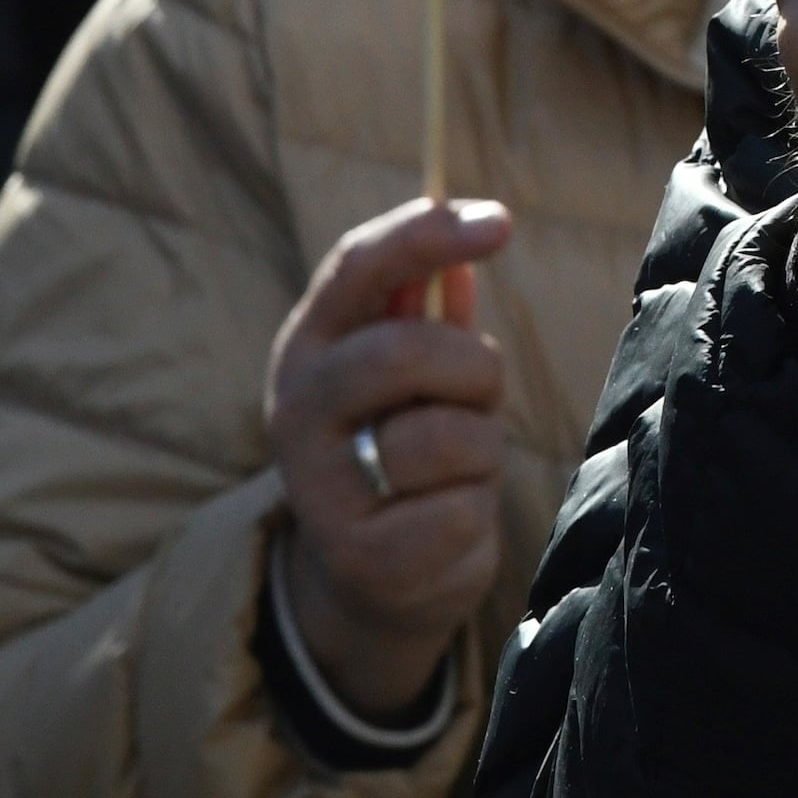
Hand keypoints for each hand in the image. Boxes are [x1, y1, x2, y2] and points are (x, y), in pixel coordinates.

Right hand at [265, 199, 514, 725]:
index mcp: (307, 348)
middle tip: (479, 392)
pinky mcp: (359, 557)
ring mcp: (319, 489)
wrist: (374, 575)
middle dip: (471, 367)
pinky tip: (444, 521)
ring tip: (454, 468)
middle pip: (402, 350)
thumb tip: (468, 228)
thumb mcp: (412, 369)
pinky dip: (477, 511)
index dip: (427, 233)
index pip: (357, 266)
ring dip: (481, 448)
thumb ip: (429, 302)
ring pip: (447, 436)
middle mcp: (295, 412)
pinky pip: (462, 510)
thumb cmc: (406, 444)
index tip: (502, 221)